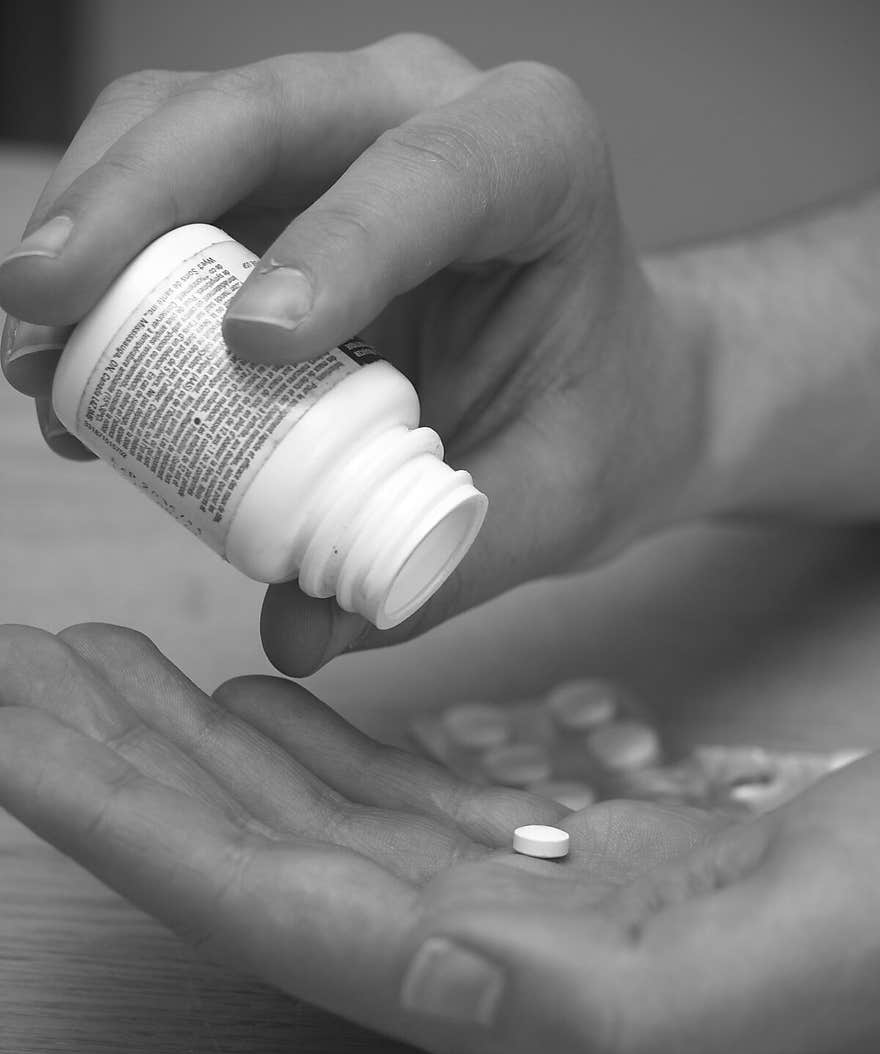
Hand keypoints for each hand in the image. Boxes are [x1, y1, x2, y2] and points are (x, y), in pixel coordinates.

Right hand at [0, 35, 706, 672]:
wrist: (599, 385)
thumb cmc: (590, 426)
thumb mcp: (545, 505)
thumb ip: (440, 569)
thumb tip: (298, 634)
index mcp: (534, 157)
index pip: (431, 175)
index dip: (336, 244)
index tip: (251, 347)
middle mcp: (423, 111)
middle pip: (258, 112)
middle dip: (133, 201)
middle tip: (43, 311)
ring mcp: (337, 133)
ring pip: (179, 129)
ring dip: (92, 238)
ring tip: (38, 363)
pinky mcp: (274, 182)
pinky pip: (165, 196)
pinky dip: (105, 275)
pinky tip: (70, 370)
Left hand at [5, 623, 877, 1053]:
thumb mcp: (787, 963)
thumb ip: (605, 1007)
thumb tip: (437, 980)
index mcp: (504, 994)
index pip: (257, 906)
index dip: (120, 822)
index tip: (12, 734)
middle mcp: (469, 955)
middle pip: (246, 854)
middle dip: (114, 764)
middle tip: (15, 674)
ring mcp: (494, 898)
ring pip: (297, 817)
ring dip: (185, 742)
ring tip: (92, 670)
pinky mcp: (529, 854)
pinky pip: (380, 798)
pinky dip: (299, 745)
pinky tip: (246, 703)